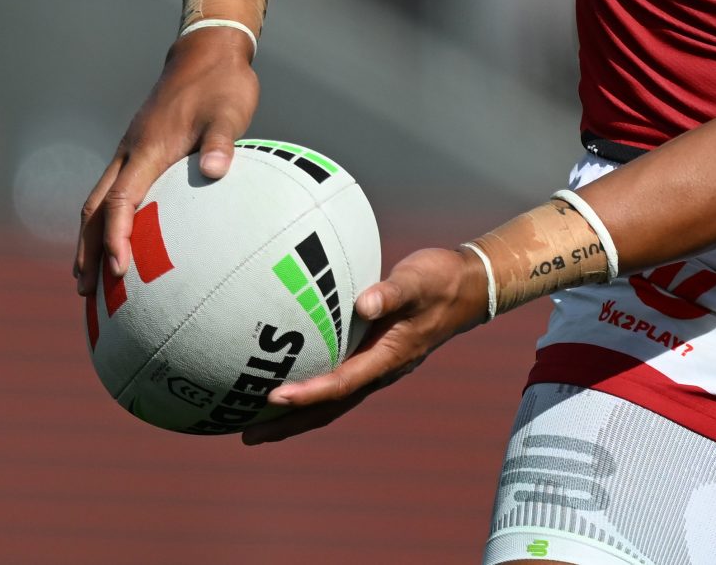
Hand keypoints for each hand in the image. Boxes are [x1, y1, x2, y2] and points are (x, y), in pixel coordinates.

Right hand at [73, 27, 258, 294]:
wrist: (206, 53)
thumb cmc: (221, 84)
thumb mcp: (229, 110)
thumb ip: (221, 141)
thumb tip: (216, 171)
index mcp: (149, 148)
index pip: (123, 200)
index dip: (117, 236)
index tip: (119, 270)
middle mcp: (131, 153)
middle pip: (97, 208)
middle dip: (89, 249)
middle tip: (86, 292)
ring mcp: (131, 152)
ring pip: (100, 201)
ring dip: (91, 238)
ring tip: (88, 279)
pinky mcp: (140, 151)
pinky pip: (114, 191)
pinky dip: (107, 220)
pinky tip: (119, 239)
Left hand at [241, 244, 487, 442]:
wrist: (467, 287)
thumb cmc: (440, 280)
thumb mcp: (418, 280)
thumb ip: (390, 292)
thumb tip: (362, 303)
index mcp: (389, 356)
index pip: (342, 383)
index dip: (308, 394)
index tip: (273, 397)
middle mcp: (380, 370)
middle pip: (330, 408)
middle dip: (289, 424)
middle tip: (248, 435)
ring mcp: (377, 368)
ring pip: (332, 402)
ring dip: (296, 417)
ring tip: (257, 426)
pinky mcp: (374, 357)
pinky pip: (338, 384)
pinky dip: (311, 394)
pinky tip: (289, 386)